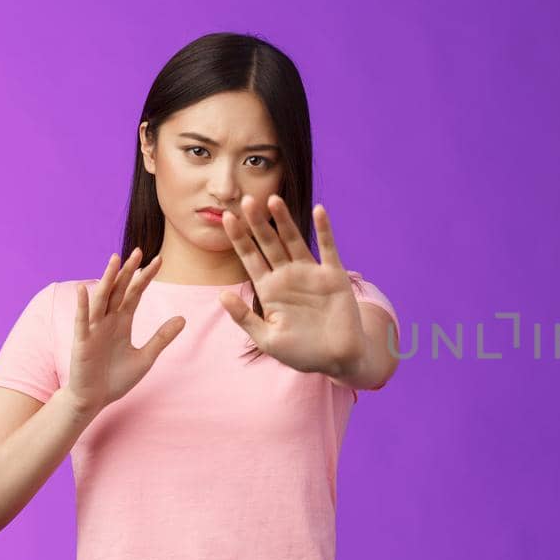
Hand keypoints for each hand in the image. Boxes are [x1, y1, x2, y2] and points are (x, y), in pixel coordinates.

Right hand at [65, 248, 185, 414]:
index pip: (135, 293)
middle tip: (139, 250)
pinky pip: (83, 321)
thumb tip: (183, 318)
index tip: (159, 260)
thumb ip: (162, 337)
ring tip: (115, 260)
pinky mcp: (83, 342)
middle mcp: (108, 320)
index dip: (146, 277)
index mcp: (122, 322)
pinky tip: (84, 289)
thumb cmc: (116, 378)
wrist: (94, 400)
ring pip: (101, 299)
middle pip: (120, 290)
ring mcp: (94, 329)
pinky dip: (83, 305)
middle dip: (129, 271)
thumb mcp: (146, 357)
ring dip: (107, 280)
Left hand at [216, 193, 365, 377]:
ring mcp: (311, 274)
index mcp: (269, 289)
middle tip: (245, 200)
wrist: (338, 359)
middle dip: (257, 223)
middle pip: (269, 243)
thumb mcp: (267, 339)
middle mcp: (288, 276)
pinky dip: (324, 230)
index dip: (239, 238)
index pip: (250, 257)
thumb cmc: (302, 353)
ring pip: (294, 240)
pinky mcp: (333, 276)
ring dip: (284, 220)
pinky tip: (319, 210)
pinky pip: (328, 248)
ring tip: (273, 199)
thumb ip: (245, 318)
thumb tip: (221, 296)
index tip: (226, 218)